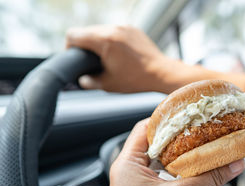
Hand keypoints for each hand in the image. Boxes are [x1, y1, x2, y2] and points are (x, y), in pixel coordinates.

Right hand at [66, 25, 181, 92]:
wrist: (161, 73)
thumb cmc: (136, 80)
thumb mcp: (108, 84)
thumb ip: (89, 82)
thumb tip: (81, 80)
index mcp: (104, 41)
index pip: (73, 34)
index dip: (69, 46)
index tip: (75, 57)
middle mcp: (114, 29)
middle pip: (87, 30)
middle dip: (84, 44)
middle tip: (90, 60)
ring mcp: (124, 27)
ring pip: (101, 29)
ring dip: (98, 41)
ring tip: (105, 57)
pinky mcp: (133, 29)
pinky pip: (115, 30)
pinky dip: (112, 39)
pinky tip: (117, 53)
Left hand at [106, 119, 244, 185]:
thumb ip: (210, 176)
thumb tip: (234, 161)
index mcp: (127, 164)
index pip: (146, 127)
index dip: (168, 117)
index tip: (189, 112)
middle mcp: (131, 173)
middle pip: (158, 143)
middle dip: (181, 136)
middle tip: (202, 128)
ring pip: (165, 161)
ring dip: (185, 155)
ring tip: (205, 145)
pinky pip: (169, 177)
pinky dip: (185, 171)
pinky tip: (201, 169)